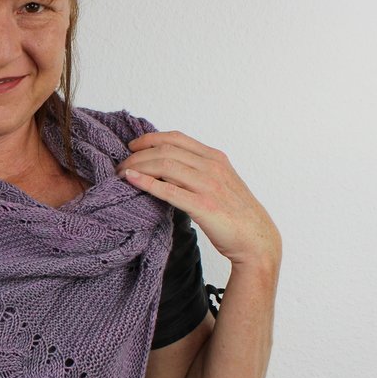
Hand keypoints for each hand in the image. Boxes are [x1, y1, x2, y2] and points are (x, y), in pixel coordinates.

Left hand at [119, 131, 280, 268]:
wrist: (257, 239)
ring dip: (138, 167)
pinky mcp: (203, 206)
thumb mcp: (219, 182)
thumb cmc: (235, 213)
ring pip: (164, 165)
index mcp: (215, 158)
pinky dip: (146, 183)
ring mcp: (208, 185)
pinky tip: (131, 181)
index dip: (150, 139)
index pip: (176, 138)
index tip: (132, 146)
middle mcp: (212, 167)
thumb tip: (166, 168)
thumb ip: (197, 171)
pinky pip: (169, 190)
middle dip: (138, 155)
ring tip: (120, 174)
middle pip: (165, 150)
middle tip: (119, 164)